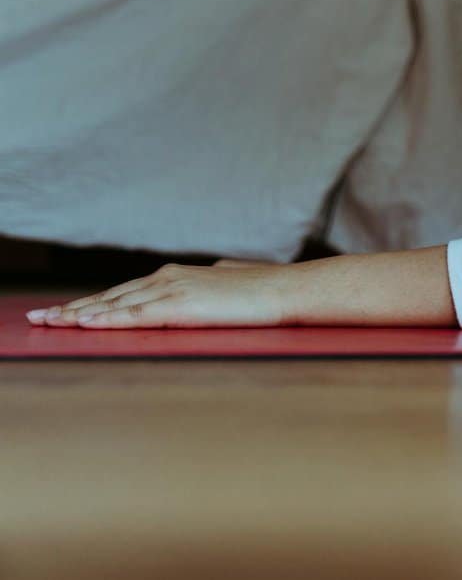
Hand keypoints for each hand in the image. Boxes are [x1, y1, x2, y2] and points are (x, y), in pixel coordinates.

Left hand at [26, 263, 293, 328]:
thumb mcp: (227, 284)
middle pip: (110, 296)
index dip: (93, 302)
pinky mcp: (179, 307)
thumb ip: (207, 286)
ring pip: (114, 304)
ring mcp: (171, 291)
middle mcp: (167, 279)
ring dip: (78, 315)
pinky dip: (106, 319)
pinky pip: (134, 315)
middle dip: (73, 308)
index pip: (125, 292)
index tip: (67, 312)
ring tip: (49, 323)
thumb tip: (206, 285)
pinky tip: (84, 324)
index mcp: (176, 275)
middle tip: (41, 318)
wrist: (283, 290)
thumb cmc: (263, 289)